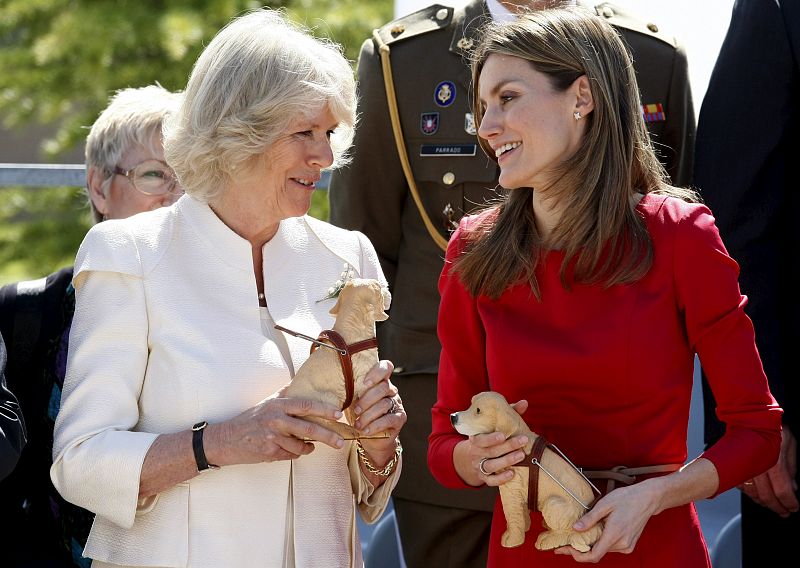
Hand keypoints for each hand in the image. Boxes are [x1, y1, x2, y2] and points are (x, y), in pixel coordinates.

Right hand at [221, 392, 344, 463]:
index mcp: (278, 406)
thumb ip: (284, 394)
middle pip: (309, 428)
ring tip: (313, 446)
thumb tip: (300, 381)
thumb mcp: (267, 403)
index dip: (324, 409)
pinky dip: (296, 453)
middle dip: (328, 436)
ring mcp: (273, 438)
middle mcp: (276, 420)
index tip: (338, 414)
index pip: (306, 405)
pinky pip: (291, 455)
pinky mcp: (270, 453)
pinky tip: (295, 450)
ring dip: (310, 447)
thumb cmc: (249, 420)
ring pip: (301, 446)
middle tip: (341, 441)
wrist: (226, 439)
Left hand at [352, 360, 405, 455]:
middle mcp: (391, 390)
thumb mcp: (353, 401)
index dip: (377, 372)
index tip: (365, 382)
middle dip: (367, 399)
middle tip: (356, 410)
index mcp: (380, 381)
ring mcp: (396, 404)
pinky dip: (375, 425)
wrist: (370, 438)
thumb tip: (335, 384)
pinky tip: (366, 430)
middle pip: (383, 387)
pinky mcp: (399, 418)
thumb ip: (351, 391)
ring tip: (357, 424)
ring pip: (384, 404)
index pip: (386, 367)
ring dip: (368, 415)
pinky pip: (389, 419)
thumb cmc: (359, 415)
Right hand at [458, 399, 529, 486]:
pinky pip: (490, 481)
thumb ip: (508, 413)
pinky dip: (500, 479)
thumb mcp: (493, 424)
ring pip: (491, 466)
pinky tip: (512, 473)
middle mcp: (475, 453)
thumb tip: (524, 403)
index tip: (503, 435)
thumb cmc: (487, 435)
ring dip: (506, 461)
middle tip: (523, 440)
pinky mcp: (483, 477)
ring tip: (521, 455)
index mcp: (475, 438)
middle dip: (508, 446)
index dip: (491, 438)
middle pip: (490, 451)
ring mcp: (478, 466)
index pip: (480, 439)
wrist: (472, 457)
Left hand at [555, 478, 660, 561]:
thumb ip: (590, 518)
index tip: (566, 549)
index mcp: (615, 534)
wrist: (647, 499)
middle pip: (597, 553)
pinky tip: (596, 533)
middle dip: (581, 549)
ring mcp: (627, 546)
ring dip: (591, 545)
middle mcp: (622, 544)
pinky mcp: (629, 544)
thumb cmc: (627, 498)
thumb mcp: (605, 504)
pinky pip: (611, 547)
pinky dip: (601, 542)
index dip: (578, 555)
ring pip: (603, 550)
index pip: (594, 555)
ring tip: (580, 534)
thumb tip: (575, 528)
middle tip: (567, 541)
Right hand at [739, 426, 798, 516]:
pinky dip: (748, 492)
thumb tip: (793, 486)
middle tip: (784, 512)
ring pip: (752, 493)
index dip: (789, 503)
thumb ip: (792, 466)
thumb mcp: (790, 443)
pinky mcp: (733, 465)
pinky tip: (755, 493)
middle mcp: (757, 468)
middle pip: (767, 497)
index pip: (783, 492)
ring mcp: (743, 467)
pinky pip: (739, 485)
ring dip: (762, 502)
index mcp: (774, 463)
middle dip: (777, 507)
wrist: (747, 416)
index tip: (793, 507)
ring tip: (770, 504)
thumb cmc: (770, 426)